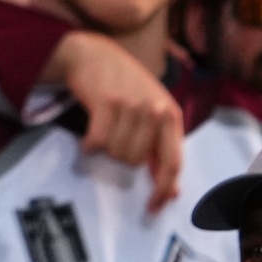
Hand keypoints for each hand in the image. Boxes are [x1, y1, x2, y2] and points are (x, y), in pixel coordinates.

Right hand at [48, 31, 184, 212]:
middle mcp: (154, 109)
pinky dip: (89, 144)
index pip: (173, 161)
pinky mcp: (107, 102)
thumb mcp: (150, 111)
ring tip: (103, 130)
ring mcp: (131, 105)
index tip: (152, 207)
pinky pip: (97, 141)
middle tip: (113, 139)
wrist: (91, 54)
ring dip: (105, 148)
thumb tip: (171, 190)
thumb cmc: (123, 85)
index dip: (163, 188)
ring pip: (116, 152)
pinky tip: (88, 137)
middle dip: (121, 157)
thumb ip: (160, 145)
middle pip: (136, 160)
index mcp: (171, 114)